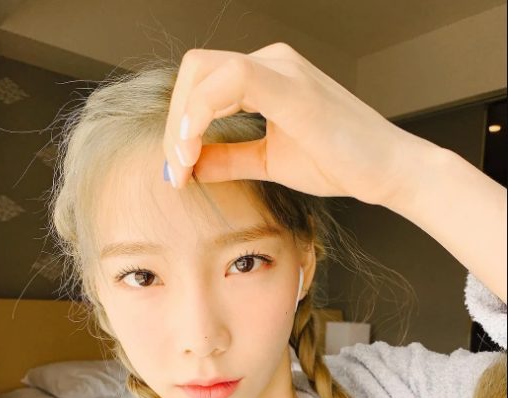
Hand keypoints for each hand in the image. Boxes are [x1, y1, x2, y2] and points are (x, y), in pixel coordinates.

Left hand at [163, 42, 425, 205]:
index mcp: (267, 76)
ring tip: (182, 166)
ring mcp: (282, 68)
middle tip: (175, 171)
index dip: (179, 126)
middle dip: (173, 124)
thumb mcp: (269, 161)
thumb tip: (192, 164)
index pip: (202, 85)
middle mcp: (272, 62)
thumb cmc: (340, 162)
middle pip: (194, 72)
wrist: (387, 171)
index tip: (178, 171)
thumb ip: (230, 158)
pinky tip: (193, 147)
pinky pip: (231, 80)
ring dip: (181, 122)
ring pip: (202, 72)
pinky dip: (201, 112)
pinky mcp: (291, 85)